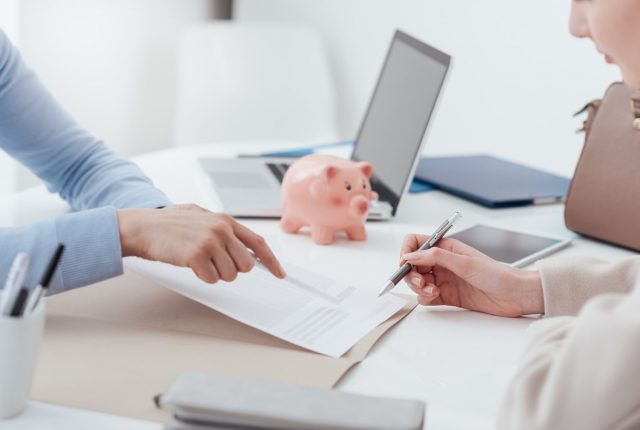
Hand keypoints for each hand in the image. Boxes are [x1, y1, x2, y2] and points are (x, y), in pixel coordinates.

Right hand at [116, 204, 285, 282]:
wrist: (143, 226)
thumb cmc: (170, 224)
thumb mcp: (202, 217)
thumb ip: (225, 230)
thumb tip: (246, 248)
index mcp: (225, 220)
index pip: (258, 243)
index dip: (271, 260)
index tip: (279, 273)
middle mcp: (221, 229)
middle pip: (246, 265)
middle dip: (232, 269)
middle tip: (214, 262)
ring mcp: (210, 242)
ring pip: (229, 275)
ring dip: (215, 273)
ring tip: (198, 259)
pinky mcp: (197, 255)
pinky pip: (211, 279)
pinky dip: (201, 276)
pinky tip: (190, 263)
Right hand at [400, 235, 543, 316]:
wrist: (514, 295)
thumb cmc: (497, 274)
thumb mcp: (465, 262)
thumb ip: (436, 257)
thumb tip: (412, 255)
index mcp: (446, 247)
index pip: (416, 243)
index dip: (407, 252)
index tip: (406, 263)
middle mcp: (442, 262)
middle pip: (413, 265)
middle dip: (411, 274)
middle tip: (420, 282)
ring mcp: (443, 279)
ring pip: (417, 282)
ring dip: (419, 287)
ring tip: (433, 291)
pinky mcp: (446, 295)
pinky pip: (425, 296)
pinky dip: (425, 298)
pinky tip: (436, 296)